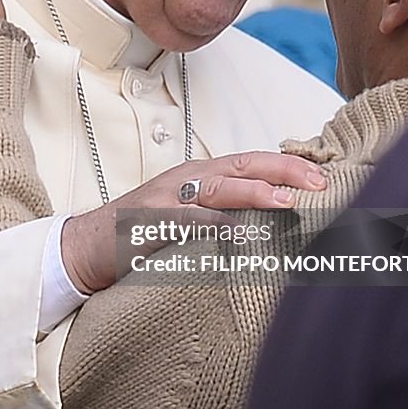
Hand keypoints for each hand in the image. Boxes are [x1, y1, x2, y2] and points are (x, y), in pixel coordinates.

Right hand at [61, 151, 326, 292]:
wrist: (85, 247)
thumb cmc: (144, 234)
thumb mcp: (189, 214)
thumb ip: (225, 211)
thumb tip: (274, 218)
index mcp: (200, 175)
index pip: (250, 162)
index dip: (286, 165)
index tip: (322, 175)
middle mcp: (186, 180)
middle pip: (240, 166)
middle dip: (282, 171)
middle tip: (319, 183)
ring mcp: (166, 199)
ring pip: (216, 189)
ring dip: (253, 193)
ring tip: (286, 200)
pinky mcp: (148, 224)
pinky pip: (185, 224)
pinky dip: (213, 227)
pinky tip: (238, 234)